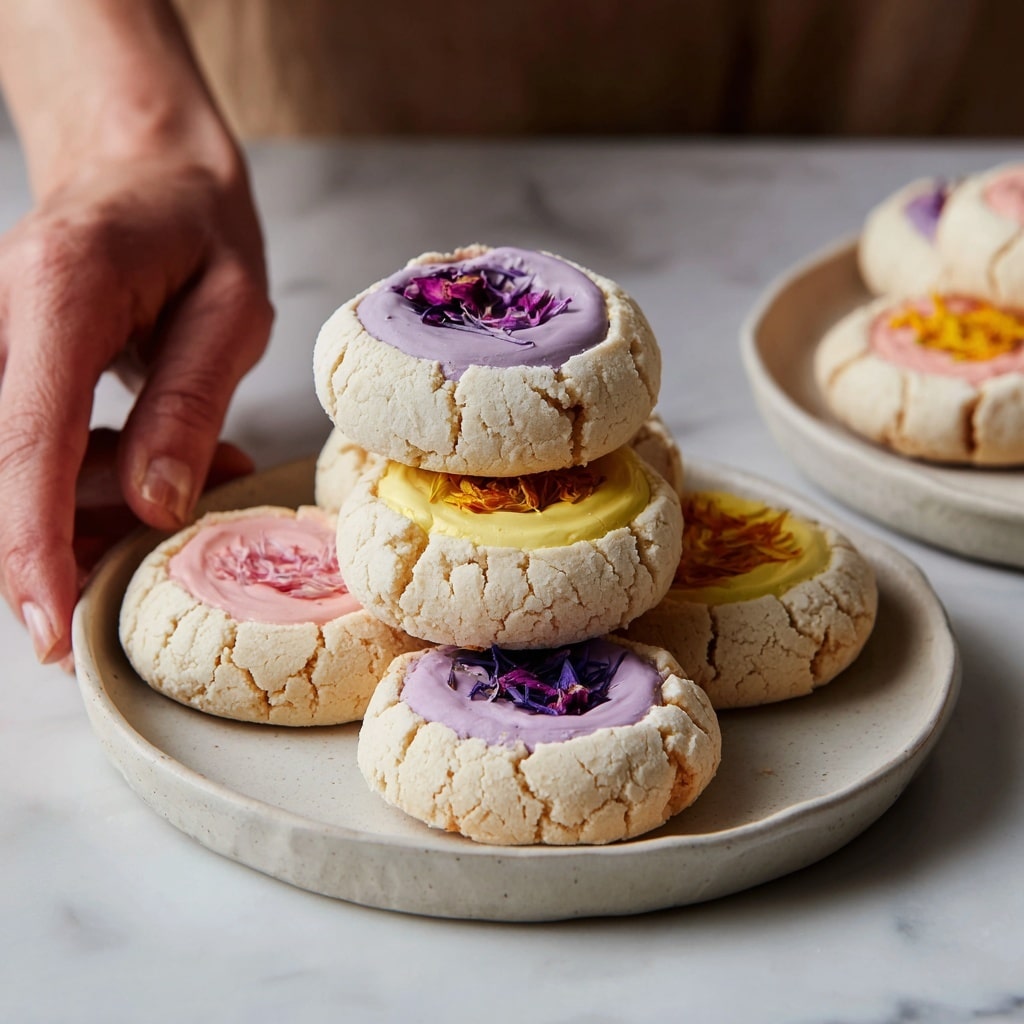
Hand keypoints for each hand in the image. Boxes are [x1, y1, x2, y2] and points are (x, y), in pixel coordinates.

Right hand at [0, 154, 272, 663]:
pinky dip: (89, 481)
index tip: (50, 627)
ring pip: (16, 472)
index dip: (33, 546)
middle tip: (175, 530)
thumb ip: (189, 404)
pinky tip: (159, 462)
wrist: (142, 169)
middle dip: (79, 535)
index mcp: (58, 294)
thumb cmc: (198, 227)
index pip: (26, 443)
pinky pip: (26, 453)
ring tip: (204, 468)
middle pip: (8, 473)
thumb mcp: (231, 309)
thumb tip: (154, 507)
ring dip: (98, 507)